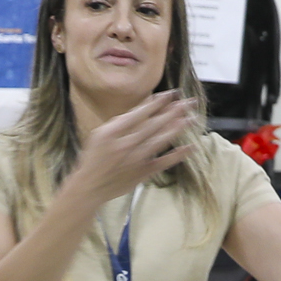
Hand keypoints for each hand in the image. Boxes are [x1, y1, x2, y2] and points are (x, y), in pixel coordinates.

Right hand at [70, 93, 202, 199]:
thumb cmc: (95, 158)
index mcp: (113, 132)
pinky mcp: (143, 172)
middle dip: (174, 111)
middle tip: (190, 102)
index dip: (158, 102)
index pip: (140, 113)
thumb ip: (120, 122)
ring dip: (178, 128)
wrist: (90, 186)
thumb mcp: (100, 134)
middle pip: (154, 124)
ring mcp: (136, 159)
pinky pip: (164, 162)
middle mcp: (126, 144)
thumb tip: (142, 110)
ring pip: (161, 140)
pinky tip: (191, 146)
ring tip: (191, 117)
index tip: (172, 93)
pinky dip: (178, 155)